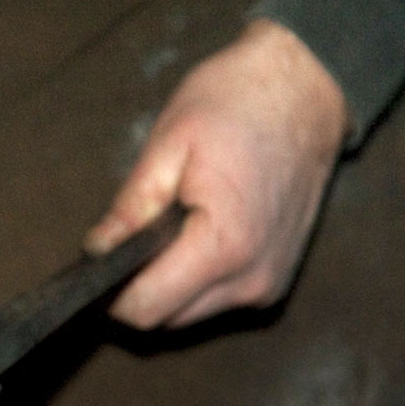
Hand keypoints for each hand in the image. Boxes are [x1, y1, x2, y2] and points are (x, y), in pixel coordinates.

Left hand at [85, 19, 349, 328]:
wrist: (308, 87)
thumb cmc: (238, 104)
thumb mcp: (168, 146)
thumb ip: (130, 209)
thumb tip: (96, 252)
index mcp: (224, 248)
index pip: (146, 308)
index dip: (111, 293)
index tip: (97, 261)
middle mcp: (252, 280)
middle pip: (166, 318)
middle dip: (136, 287)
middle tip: (128, 236)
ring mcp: (269, 285)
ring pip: (188, 312)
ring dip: (165, 283)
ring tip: (168, 226)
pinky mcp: (276, 281)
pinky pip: (216, 299)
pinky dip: (193, 277)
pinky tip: (195, 233)